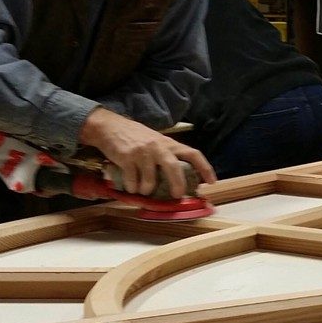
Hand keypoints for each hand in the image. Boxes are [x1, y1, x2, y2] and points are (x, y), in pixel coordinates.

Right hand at [79, 108, 215, 198]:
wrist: (110, 127)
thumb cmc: (137, 137)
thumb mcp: (157, 141)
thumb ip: (168, 155)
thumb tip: (182, 178)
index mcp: (169, 144)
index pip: (193, 154)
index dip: (205, 168)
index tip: (212, 182)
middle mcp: (158, 147)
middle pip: (174, 168)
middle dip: (178, 184)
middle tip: (177, 195)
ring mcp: (142, 153)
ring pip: (150, 180)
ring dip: (147, 190)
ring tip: (144, 190)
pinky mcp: (126, 159)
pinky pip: (132, 181)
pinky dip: (132, 188)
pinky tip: (131, 186)